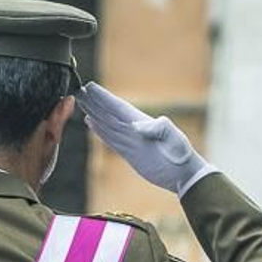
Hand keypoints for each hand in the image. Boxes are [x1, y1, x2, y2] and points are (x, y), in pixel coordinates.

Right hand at [77, 83, 215, 195]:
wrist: (183, 174)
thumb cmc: (182, 153)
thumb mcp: (173, 137)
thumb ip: (157, 128)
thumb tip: (136, 127)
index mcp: (141, 121)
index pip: (118, 107)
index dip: (103, 97)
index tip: (89, 87)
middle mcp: (133, 129)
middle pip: (109, 113)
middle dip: (94, 102)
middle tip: (78, 91)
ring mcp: (130, 141)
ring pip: (107, 125)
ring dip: (94, 114)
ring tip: (81, 103)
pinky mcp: (129, 153)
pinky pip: (111, 139)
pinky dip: (100, 131)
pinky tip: (92, 124)